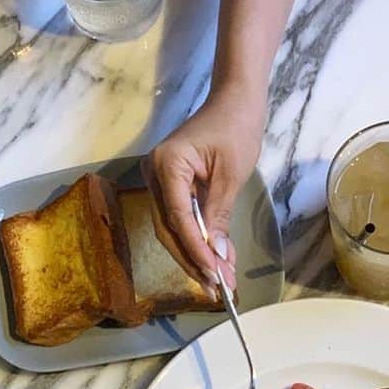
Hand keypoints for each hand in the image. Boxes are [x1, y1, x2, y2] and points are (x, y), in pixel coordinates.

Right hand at [144, 86, 265, 287]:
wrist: (234, 101)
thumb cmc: (235, 127)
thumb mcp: (231, 174)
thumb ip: (219, 216)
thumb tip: (218, 257)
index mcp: (167, 165)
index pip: (177, 217)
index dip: (195, 250)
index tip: (215, 274)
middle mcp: (154, 174)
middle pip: (168, 230)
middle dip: (193, 261)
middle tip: (217, 287)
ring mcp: (158, 182)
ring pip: (171, 231)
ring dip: (194, 257)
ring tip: (218, 281)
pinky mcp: (169, 188)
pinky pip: (178, 221)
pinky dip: (195, 242)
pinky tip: (214, 261)